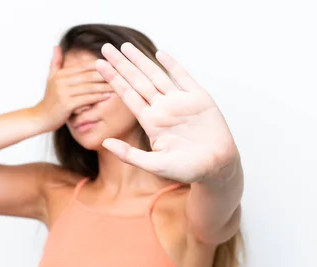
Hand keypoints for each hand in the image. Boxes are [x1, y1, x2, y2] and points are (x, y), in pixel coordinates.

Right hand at [34, 45, 113, 131]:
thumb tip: (56, 46)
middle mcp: (62, 80)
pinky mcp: (66, 104)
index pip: (84, 66)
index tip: (115, 63)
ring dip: (105, 85)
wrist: (39, 118)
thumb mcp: (50, 79)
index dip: (100, 64)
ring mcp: (63, 92)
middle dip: (106, 73)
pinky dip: (98, 96)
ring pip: (89, 86)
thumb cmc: (49, 100)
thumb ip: (55, 63)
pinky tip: (108, 96)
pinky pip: (86, 98)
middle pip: (89, 75)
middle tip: (122, 72)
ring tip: (120, 84)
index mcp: (61, 73)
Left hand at [95, 42, 238, 182]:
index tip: (99, 65)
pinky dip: (173, 64)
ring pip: (156, 75)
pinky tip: (160, 54)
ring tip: (125, 46)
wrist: (217, 168)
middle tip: (105, 47)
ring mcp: (180, 102)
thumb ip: (129, 154)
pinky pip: (184, 77)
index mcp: (151, 122)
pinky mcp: (199, 98)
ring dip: (141, 60)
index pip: (128, 96)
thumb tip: (104, 143)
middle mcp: (163, 109)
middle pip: (138, 81)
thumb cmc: (187, 169)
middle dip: (122, 65)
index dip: (114, 80)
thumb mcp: (154, 165)